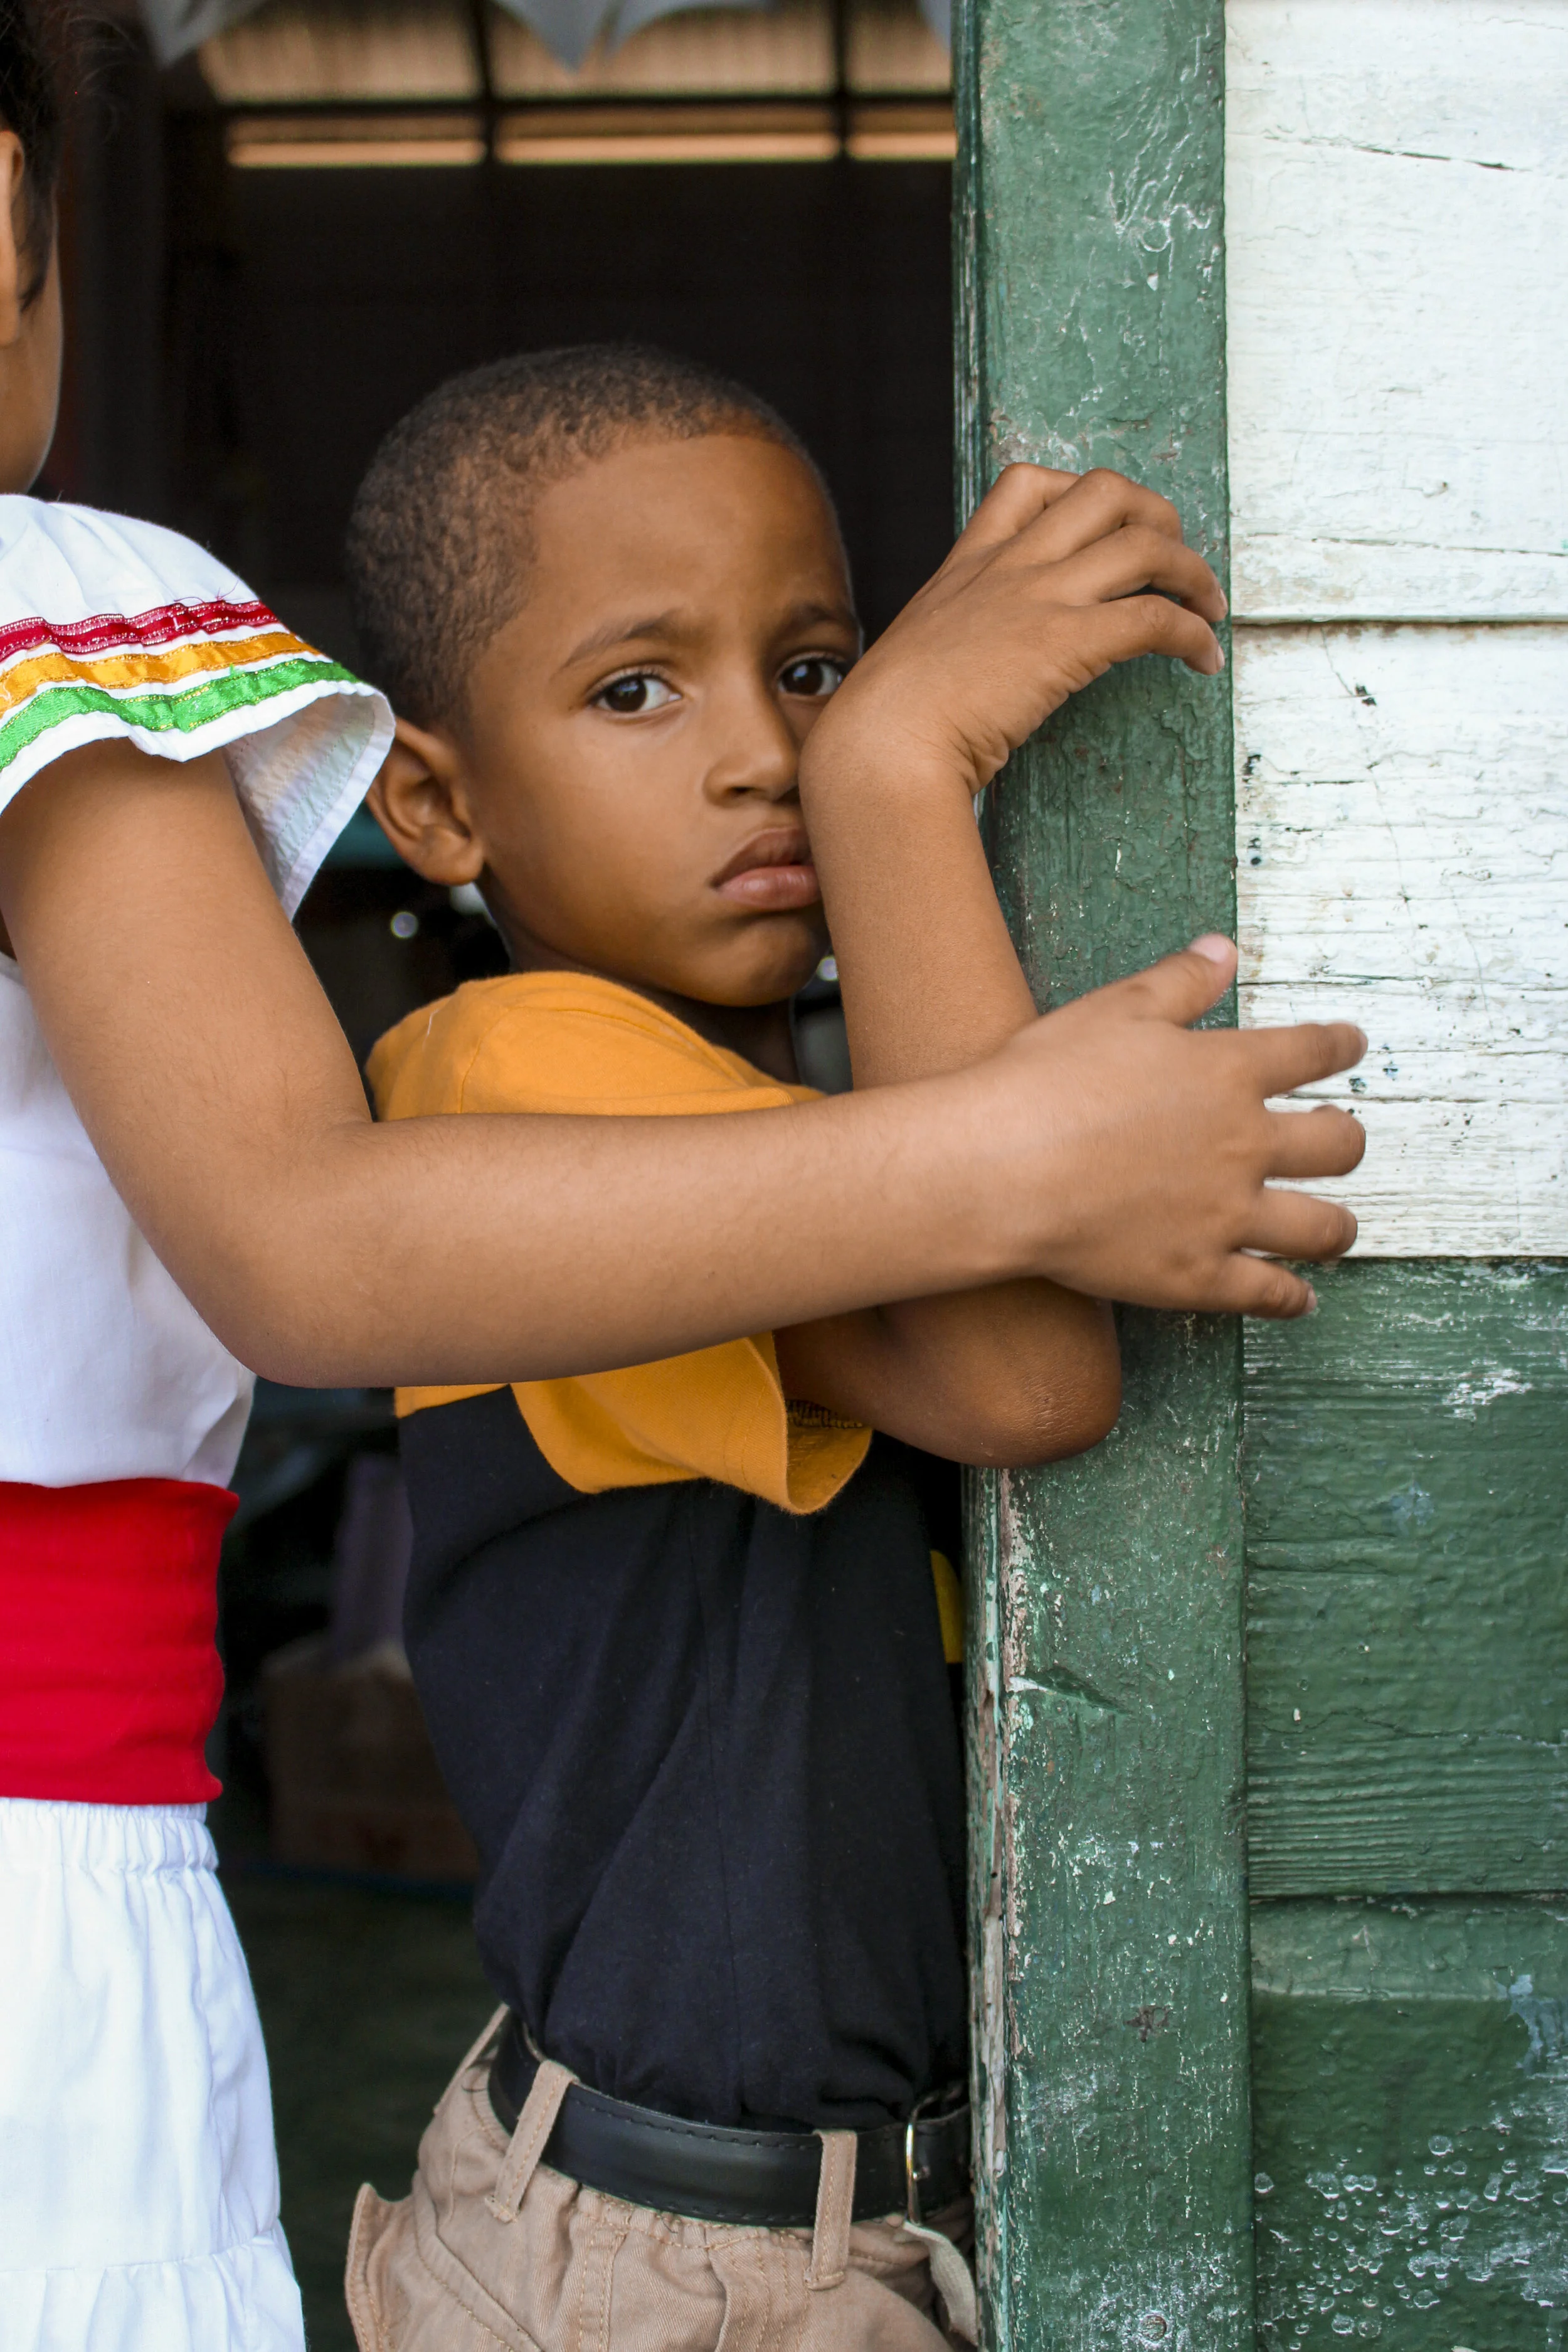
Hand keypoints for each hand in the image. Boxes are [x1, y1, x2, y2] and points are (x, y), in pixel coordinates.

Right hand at [807, 463, 1225, 795]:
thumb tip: (972, 677)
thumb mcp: (917, 661)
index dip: (1080, 493)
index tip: (1104, 530)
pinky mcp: (1067, 643)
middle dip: (1157, 517)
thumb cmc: (886, 724)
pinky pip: (1157, 619)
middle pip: (1106, 492)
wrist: (879, 746)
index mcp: (968, 566)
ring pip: (1146, 545)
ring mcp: (1040, 599)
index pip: (1028, 484)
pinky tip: (1203, 661)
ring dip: (1194, 573)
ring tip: (1209, 609)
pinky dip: (1193, 635)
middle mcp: (1010, 567)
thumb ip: (954, 647)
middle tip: (1174, 563)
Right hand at [968, 936, 1364, 1317]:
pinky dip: (1290, 1299)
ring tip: (1335, 1226)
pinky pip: (1266, 1295)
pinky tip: (1299, 1298)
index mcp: (1228, 1073)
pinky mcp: (1197, 1275)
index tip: (1352, 1045)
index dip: (1341, 1046)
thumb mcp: (1114, 1008)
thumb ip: (1179, 981)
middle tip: (1340, 1138)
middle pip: (1338, 1146)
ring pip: (1321, 1228)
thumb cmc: (1046, 1082)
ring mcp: (1226, 1217)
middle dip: (1347, 1139)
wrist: (1002, 1168)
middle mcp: (1245, 1145)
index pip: (1313, 1052)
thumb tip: (1223, 948)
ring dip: (1337, 1226)